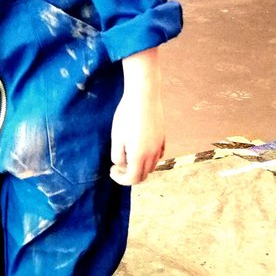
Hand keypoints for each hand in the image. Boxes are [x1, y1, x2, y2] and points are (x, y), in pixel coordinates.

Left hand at [109, 48, 164, 185]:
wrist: (143, 96)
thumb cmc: (127, 115)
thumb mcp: (116, 137)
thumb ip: (118, 155)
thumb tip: (121, 164)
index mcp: (139, 156)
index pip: (132, 179)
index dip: (120, 179)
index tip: (112, 170)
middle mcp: (152, 154)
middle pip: (143, 175)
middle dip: (130, 175)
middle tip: (118, 166)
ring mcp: (160, 146)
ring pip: (152, 166)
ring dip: (140, 167)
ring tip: (129, 156)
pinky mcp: (163, 137)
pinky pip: (158, 155)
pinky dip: (149, 158)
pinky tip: (141, 148)